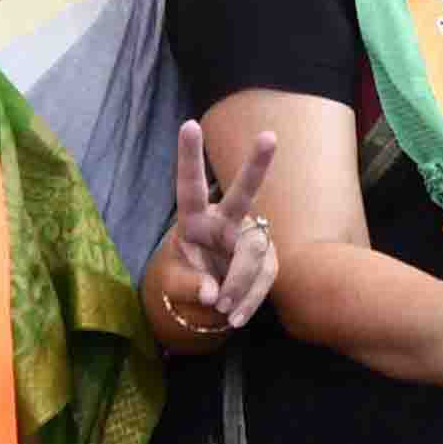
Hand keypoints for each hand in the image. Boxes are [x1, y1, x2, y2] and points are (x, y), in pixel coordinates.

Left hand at [155, 119, 280, 338]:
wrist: (207, 297)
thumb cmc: (184, 277)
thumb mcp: (173, 283)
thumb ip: (188, 286)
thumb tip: (214, 294)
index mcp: (193, 218)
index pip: (189, 186)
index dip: (189, 157)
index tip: (189, 124)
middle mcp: (225, 220)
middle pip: (242, 194)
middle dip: (256, 166)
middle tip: (269, 136)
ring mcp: (249, 237)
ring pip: (254, 255)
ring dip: (240, 285)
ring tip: (224, 313)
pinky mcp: (266, 258)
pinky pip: (264, 278)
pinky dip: (250, 301)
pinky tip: (237, 318)